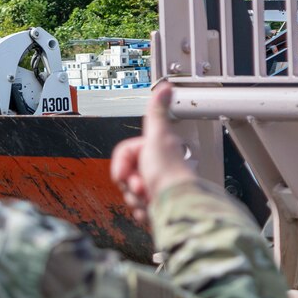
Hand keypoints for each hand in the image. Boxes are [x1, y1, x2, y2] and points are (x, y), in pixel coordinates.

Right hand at [111, 83, 200, 225]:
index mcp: (156, 150)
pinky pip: (137, 208)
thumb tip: (166, 86)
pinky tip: (151, 208)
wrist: (176, 206)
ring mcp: (156, 186)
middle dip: (130, 184)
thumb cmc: (168, 174)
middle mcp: (156, 167)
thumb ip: (157, 112)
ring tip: (150, 197)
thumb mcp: (159, 136)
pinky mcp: (156, 205)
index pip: (123, 155)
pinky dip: (142, 211)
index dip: (122, 166)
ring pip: (129, 193)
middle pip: (125, 175)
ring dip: (136, 199)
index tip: (129, 174)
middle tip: (142, 186)